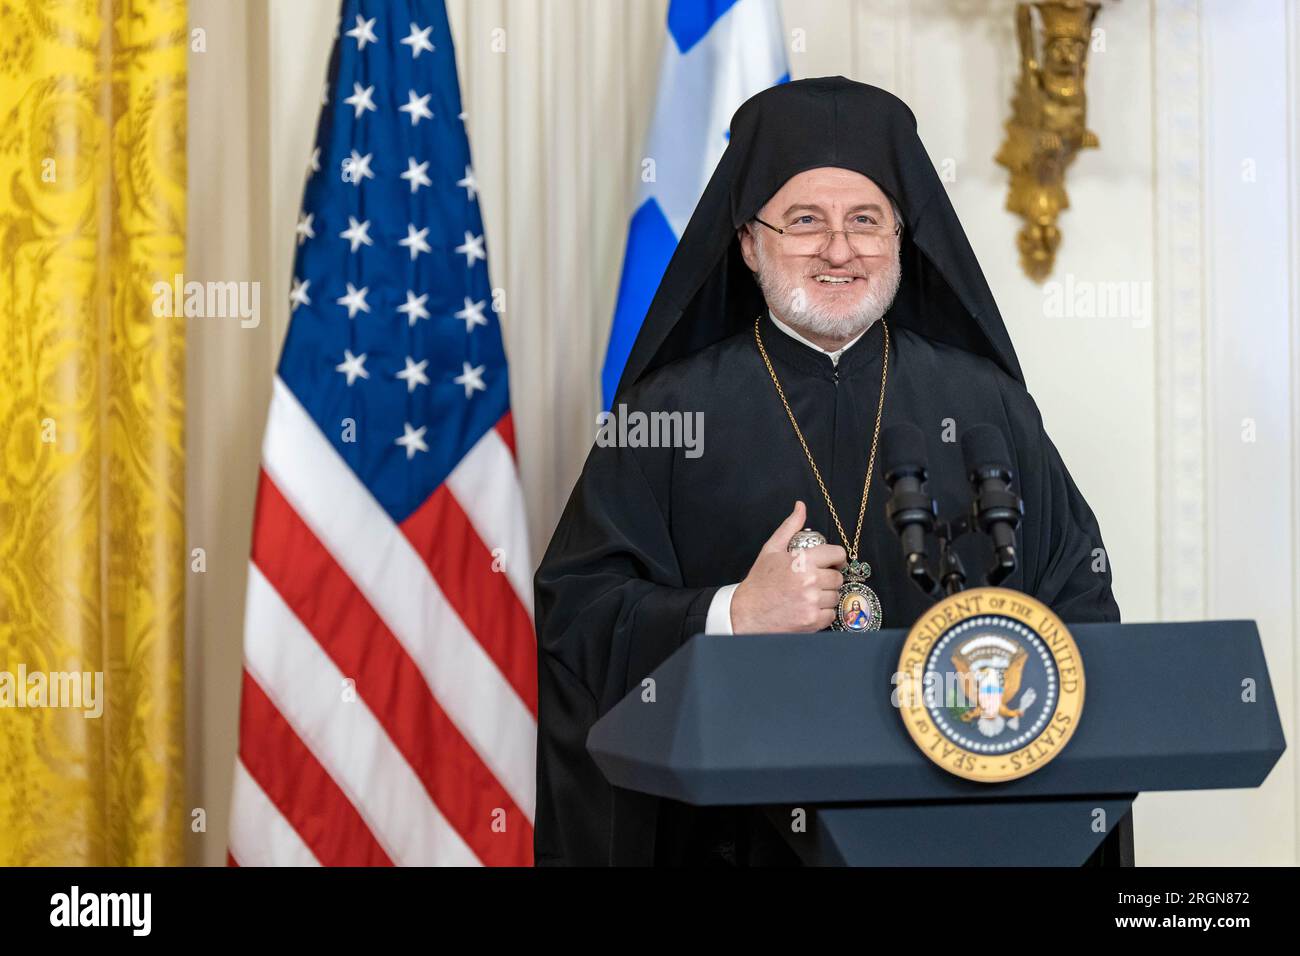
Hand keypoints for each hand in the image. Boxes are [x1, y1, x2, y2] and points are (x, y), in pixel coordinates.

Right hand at [730, 500, 845, 633]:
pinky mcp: (812, 621)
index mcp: (802, 560)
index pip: (837, 554)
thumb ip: (790, 527)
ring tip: (809, 595)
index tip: (831, 563)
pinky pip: (831, 615)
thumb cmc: (759, 581)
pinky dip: (822, 613)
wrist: (745, 613)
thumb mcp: (772, 549)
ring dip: (826, 596)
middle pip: (838, 577)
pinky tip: (808, 608)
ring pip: (835, 596)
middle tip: (815, 581)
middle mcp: (810, 581)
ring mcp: (812, 602)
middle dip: (829, 578)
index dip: (836, 558)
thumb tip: (801, 507)